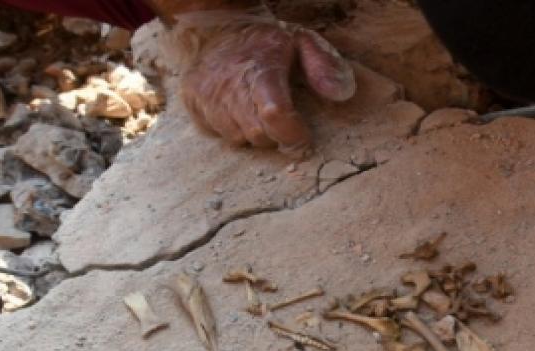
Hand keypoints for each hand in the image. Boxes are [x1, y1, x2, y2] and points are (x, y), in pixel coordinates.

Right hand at [177, 17, 355, 156]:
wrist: (217, 28)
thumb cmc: (267, 42)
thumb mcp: (302, 42)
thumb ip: (324, 66)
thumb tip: (341, 95)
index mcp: (261, 69)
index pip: (275, 114)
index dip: (293, 134)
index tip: (304, 137)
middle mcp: (229, 85)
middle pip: (258, 134)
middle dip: (275, 135)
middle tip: (282, 120)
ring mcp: (207, 95)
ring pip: (237, 138)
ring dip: (253, 132)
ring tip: (257, 110)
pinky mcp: (193, 103)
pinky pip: (216, 133)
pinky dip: (231, 128)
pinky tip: (237, 110)